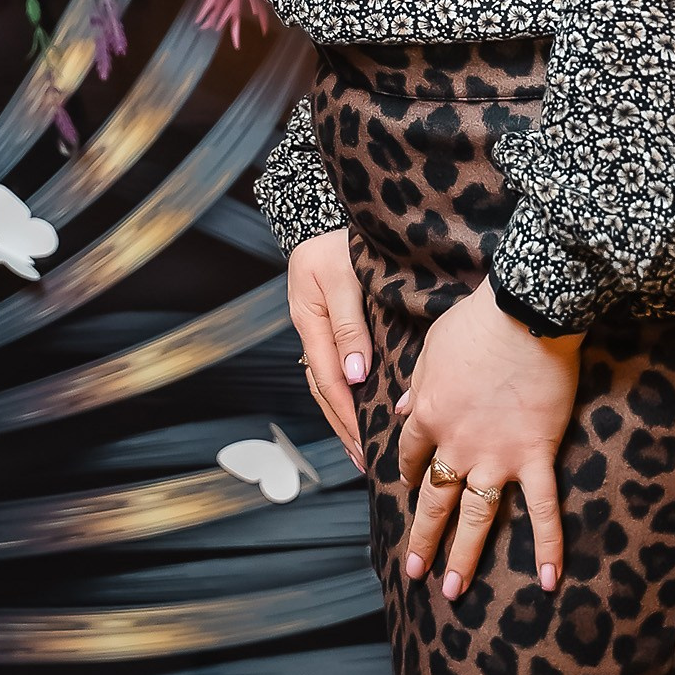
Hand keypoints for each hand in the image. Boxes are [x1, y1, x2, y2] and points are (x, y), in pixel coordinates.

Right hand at [287, 226, 370, 471]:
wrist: (324, 213)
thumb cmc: (338, 240)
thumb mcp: (343, 278)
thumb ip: (349, 327)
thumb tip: (355, 377)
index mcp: (309, 321)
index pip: (328, 381)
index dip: (347, 414)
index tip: (365, 443)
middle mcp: (310, 330)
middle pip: (323, 390)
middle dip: (342, 427)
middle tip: (363, 460)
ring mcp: (317, 328)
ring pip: (325, 382)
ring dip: (342, 415)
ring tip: (360, 446)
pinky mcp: (328, 325)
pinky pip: (333, 367)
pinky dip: (345, 393)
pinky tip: (359, 408)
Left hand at [397, 278, 581, 600]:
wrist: (526, 313)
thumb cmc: (477, 322)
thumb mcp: (432, 349)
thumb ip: (417, 386)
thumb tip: (400, 409)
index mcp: (427, 416)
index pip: (410, 454)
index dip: (408, 472)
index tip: (408, 486)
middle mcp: (456, 445)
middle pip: (434, 499)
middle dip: (422, 538)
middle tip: (414, 571)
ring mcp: (496, 456)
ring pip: (475, 516)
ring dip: (463, 554)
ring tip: (453, 590)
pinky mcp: (535, 454)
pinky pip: (542, 508)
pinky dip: (547, 545)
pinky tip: (547, 580)